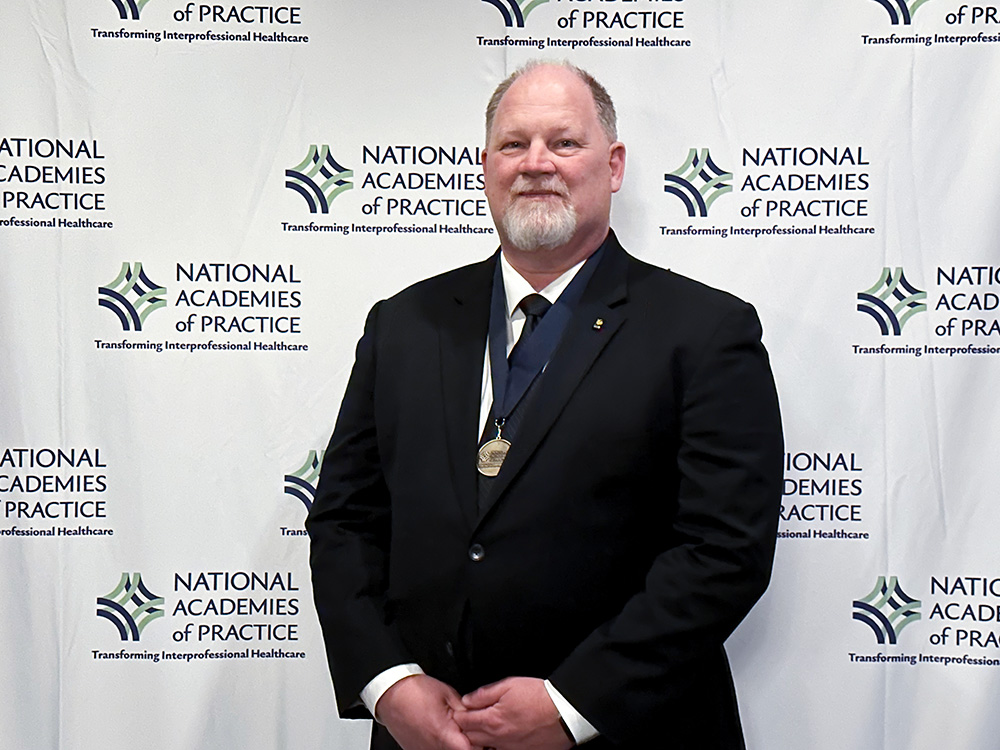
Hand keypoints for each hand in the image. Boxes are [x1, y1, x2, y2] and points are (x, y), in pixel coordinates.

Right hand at [375, 674, 472, 749]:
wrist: (390, 692)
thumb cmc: (415, 691)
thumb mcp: (449, 695)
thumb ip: (466, 711)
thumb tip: (479, 720)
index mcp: (445, 735)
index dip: (481, 742)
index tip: (484, 735)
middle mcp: (434, 749)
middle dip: (469, 743)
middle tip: (467, 729)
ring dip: (455, 743)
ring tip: (453, 729)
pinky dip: (442, 744)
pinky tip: (441, 731)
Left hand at [455, 677, 573, 749]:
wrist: (564, 712)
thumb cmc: (539, 697)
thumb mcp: (509, 685)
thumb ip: (484, 694)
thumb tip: (467, 700)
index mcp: (492, 720)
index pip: (465, 722)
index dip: (459, 716)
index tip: (458, 711)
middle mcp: (498, 739)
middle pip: (471, 739)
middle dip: (466, 729)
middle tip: (468, 721)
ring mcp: (510, 749)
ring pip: (484, 749)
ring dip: (480, 741)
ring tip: (484, 730)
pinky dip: (497, 747)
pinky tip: (500, 739)